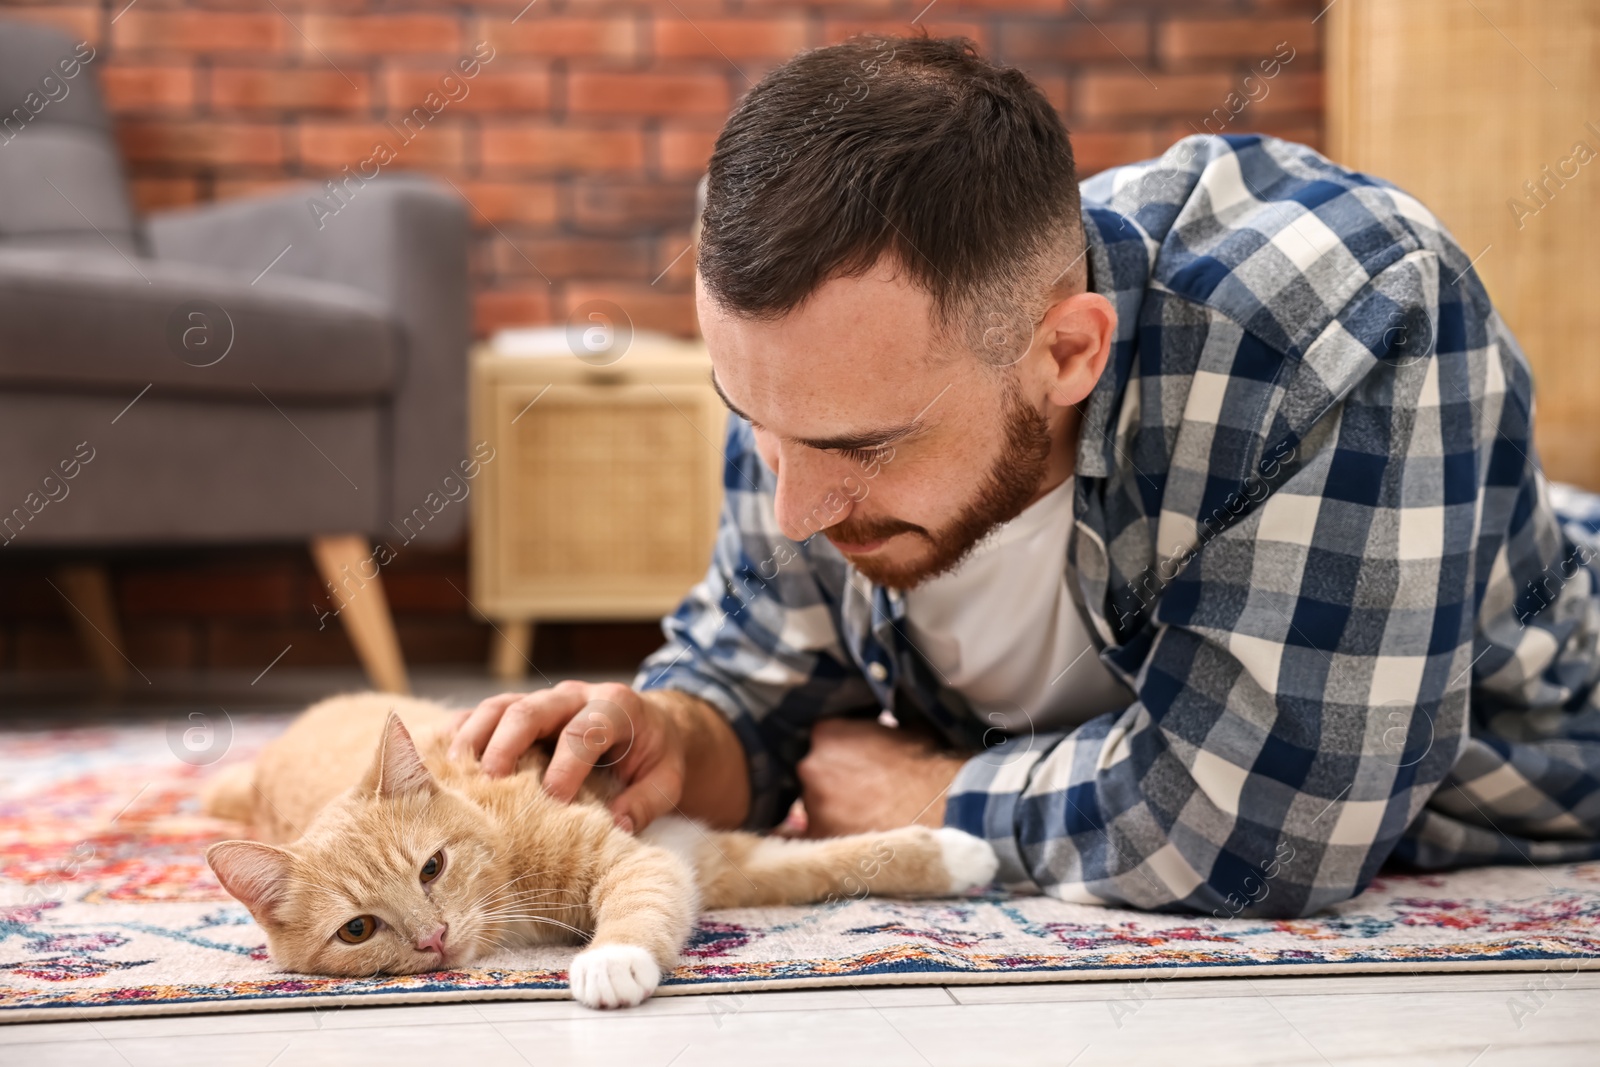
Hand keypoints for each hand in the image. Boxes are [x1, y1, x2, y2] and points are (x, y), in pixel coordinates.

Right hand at [448, 681, 686, 832]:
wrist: (649, 725)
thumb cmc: (654, 755)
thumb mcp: (667, 778)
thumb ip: (645, 802)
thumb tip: (616, 828)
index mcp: (616, 707)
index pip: (586, 730)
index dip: (568, 764)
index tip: (554, 800)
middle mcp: (575, 696)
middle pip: (532, 709)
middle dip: (508, 745)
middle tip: (491, 783)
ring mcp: (544, 700)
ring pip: (501, 706)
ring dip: (476, 737)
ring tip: (458, 772)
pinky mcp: (523, 709)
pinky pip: (485, 712)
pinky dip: (463, 730)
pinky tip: (443, 756)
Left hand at [796, 718, 966, 837]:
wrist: (942, 808)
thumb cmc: (929, 766)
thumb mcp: (906, 729)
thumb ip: (881, 727)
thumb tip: (887, 727)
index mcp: (828, 732)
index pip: (823, 736)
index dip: (841, 749)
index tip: (856, 760)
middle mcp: (811, 765)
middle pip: (814, 771)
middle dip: (833, 779)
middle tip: (863, 790)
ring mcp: (812, 803)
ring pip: (815, 805)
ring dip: (833, 809)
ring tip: (866, 815)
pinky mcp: (821, 837)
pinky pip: (815, 838)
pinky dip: (829, 835)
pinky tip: (850, 835)